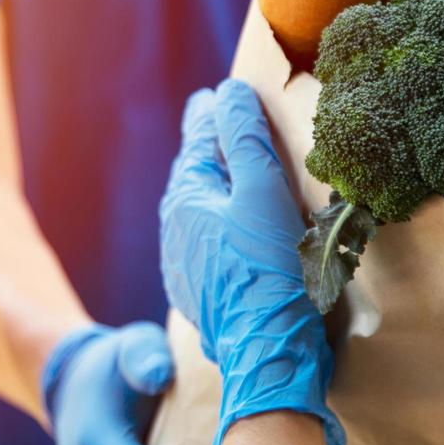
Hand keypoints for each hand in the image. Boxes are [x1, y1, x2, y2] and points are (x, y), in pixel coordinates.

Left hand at [159, 79, 343, 444]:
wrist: (266, 351)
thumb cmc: (269, 266)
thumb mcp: (262, 189)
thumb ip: (243, 138)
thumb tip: (226, 93)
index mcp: (185, 197)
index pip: (197, 139)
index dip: (210, 115)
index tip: (213, 97)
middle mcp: (175, 229)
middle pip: (195, 176)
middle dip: (209, 151)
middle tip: (222, 128)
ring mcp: (185, 264)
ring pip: (200, 212)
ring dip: (217, 190)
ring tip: (232, 175)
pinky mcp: (202, 292)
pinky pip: (209, 243)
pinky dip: (223, 224)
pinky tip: (239, 231)